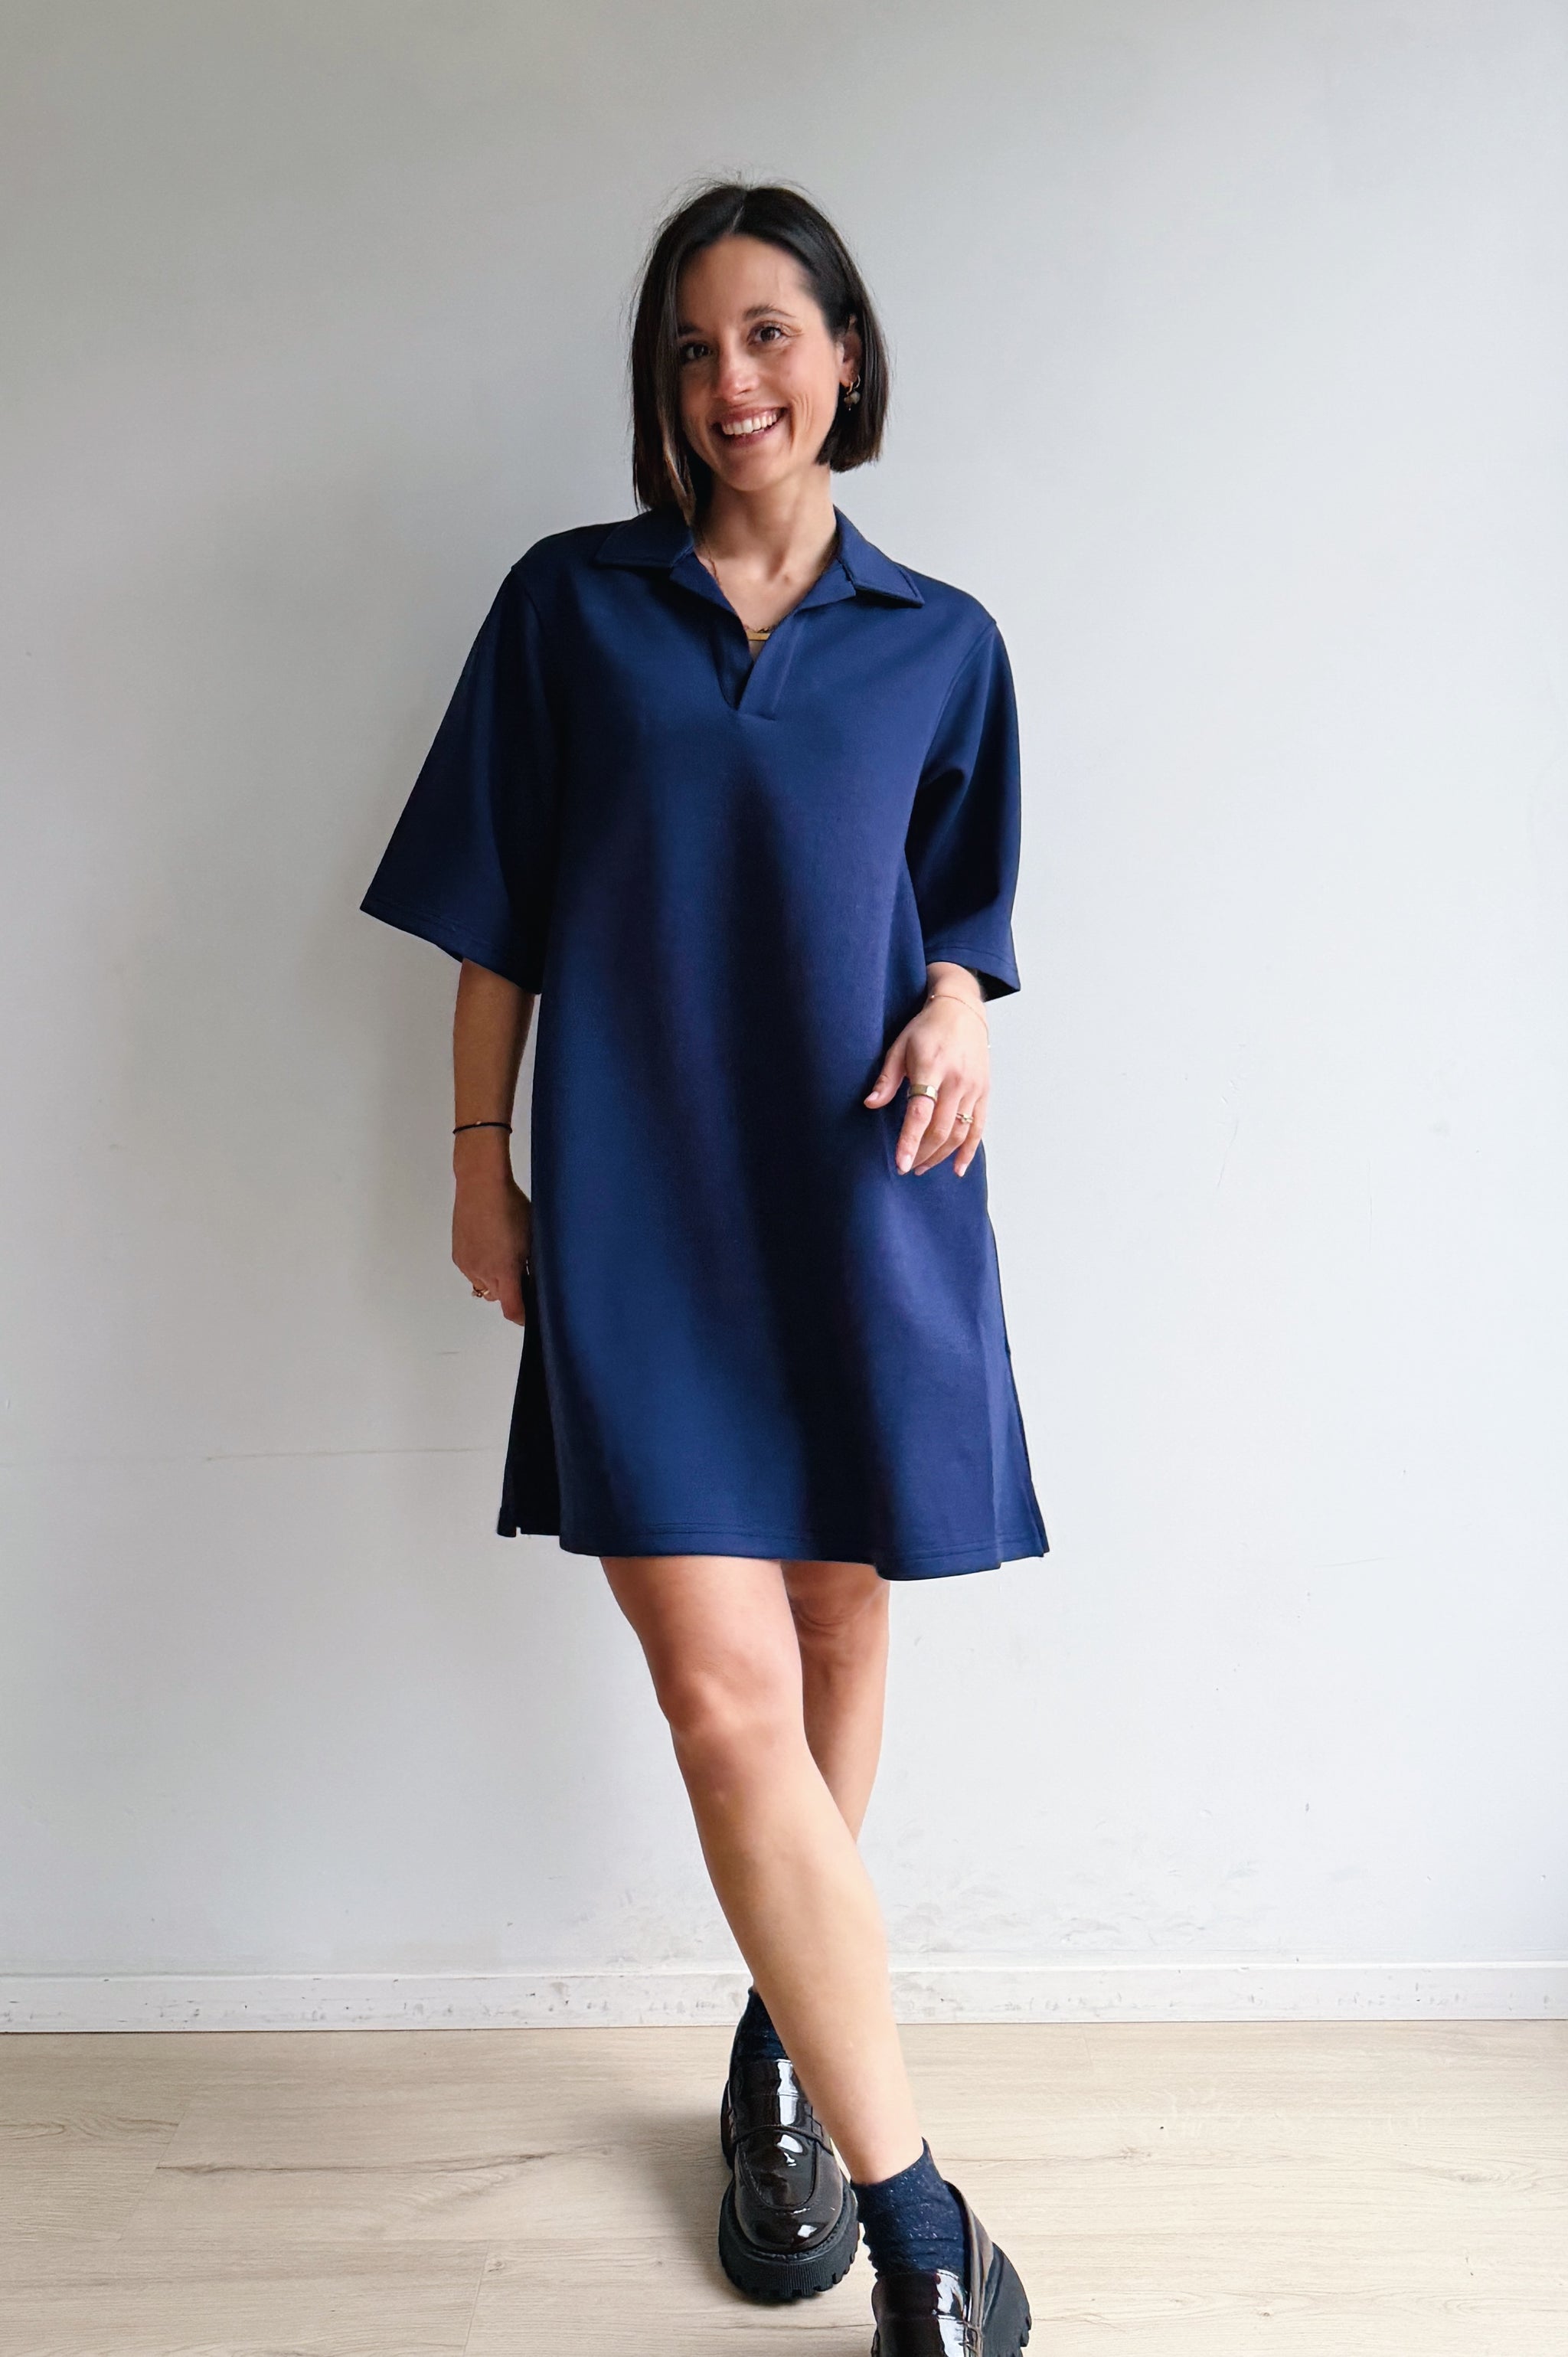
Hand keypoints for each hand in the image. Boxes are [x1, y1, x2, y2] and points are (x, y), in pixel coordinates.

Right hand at [452, 1142, 532, 1324]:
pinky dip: (482, 1268)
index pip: (512, 1310)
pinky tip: (490, 1246)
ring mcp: (468, 1265)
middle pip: (499, 1298)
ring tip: (503, 1253)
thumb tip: (535, 1282)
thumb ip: (532, 1266)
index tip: (531, 1316)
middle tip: (522, 1270)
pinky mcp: (458, 1257)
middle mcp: (483, 1272)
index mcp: (504, 1270)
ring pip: (484, 1286)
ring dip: (495, 1279)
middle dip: (511, 1290)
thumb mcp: (532, 1238)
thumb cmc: (511, 1206)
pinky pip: (472, 1273)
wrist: (481, 1186)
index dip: (523, 1317)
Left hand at [864, 984, 989, 1176]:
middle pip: (941, 1129)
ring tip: (923, 1166)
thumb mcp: (899, 1047)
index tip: (901, 1164)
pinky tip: (958, 1168)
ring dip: (941, 1155)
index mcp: (932, 1067)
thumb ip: (886, 1079)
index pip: (920, 1112)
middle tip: (907, 1167)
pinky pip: (978, 1127)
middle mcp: (957, 1080)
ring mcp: (974, 1088)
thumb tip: (870, 1104)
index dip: (910, 1141)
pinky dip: (969, 1151)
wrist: (962, 1010)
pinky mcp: (984, 1092)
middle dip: (923, 1154)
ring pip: (959, 1132)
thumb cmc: (926, 1029)